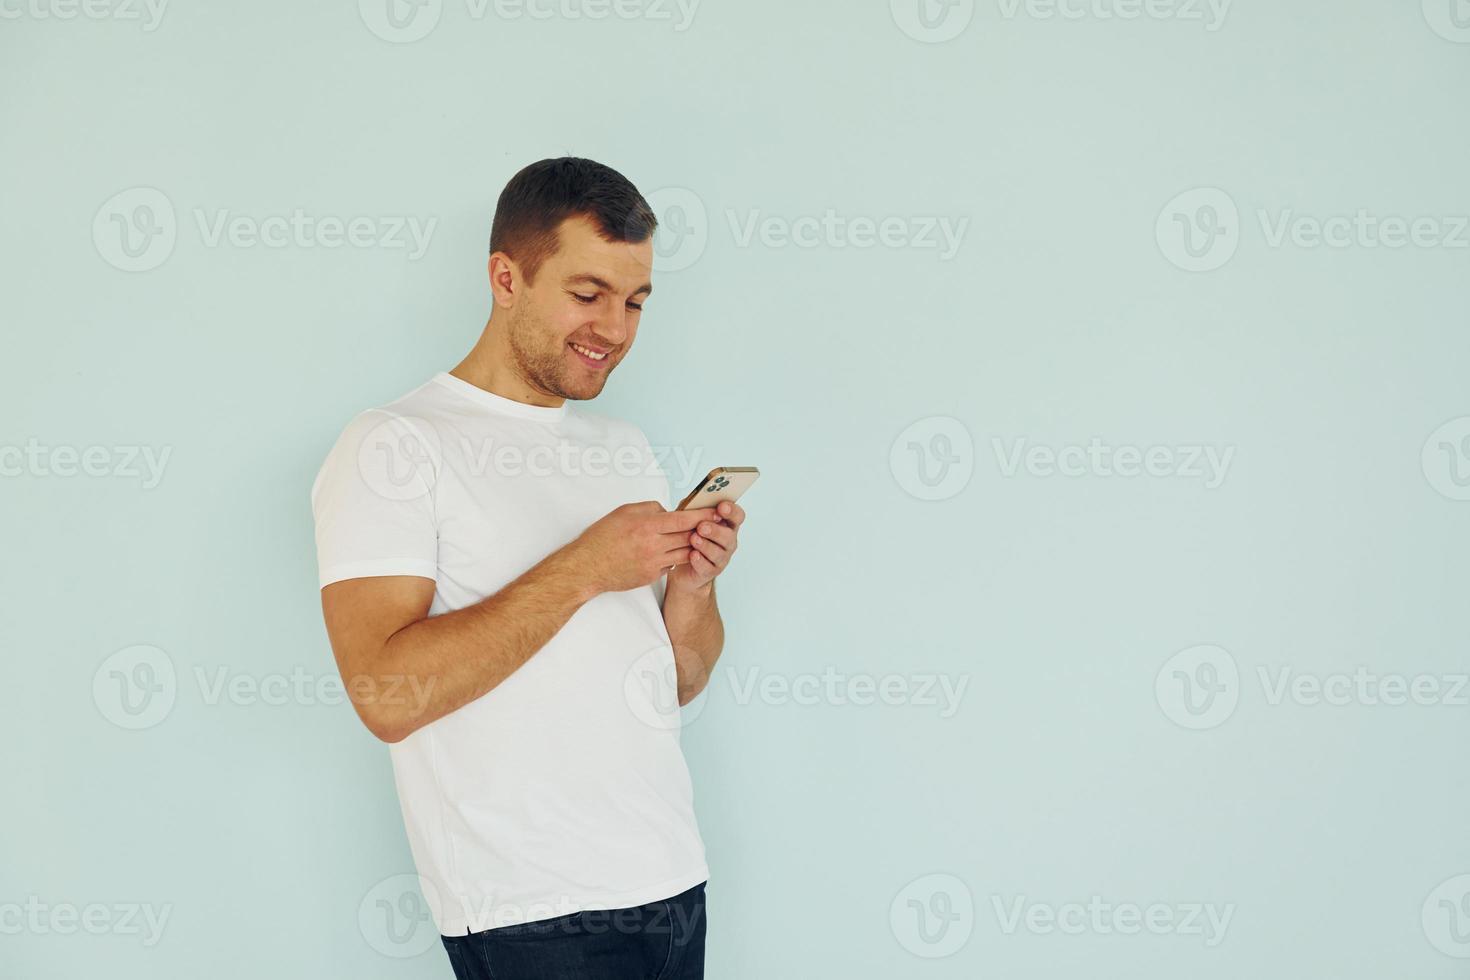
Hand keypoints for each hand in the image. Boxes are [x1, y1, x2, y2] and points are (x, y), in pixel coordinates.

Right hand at [567, 501, 717, 595]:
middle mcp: (653, 545)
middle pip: (688, 536)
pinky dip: (673, 557)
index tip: (715, 511)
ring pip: (684, 553)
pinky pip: (670, 565)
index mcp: (647, 525)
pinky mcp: (651, 576)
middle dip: (702, 530)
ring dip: (691, 545)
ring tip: (696, 538)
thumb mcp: (624, 512)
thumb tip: (668, 511)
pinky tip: (670, 551)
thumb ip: (650, 509)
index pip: (684, 519)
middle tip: (713, 524)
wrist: (588, 567)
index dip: (703, 515)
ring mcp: (654, 563)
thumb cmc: (602, 537)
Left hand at [667, 500, 744, 594]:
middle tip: (702, 526)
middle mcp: (728, 541)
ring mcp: (721, 557)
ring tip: (693, 539)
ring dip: (706, 545)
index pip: (737, 516)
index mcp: (726, 524)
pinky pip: (708, 567)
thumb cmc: (690, 537)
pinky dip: (700, 561)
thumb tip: (693, 499)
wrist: (683, 564)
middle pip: (729, 536)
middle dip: (715, 530)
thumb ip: (694, 509)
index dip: (732, 511)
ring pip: (718, 553)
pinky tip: (693, 555)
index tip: (721, 507)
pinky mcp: (711, 571)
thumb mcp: (690, 519)